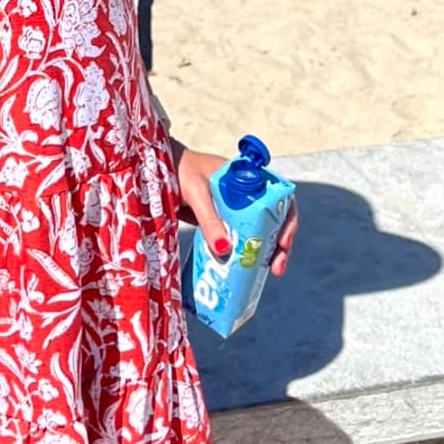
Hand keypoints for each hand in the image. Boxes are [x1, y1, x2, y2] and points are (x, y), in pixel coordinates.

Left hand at [173, 143, 299, 274]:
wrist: (155, 170)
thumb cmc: (180, 171)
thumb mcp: (198, 193)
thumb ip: (209, 220)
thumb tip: (225, 250)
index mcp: (249, 179)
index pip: (280, 200)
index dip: (288, 222)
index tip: (283, 242)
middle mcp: (246, 195)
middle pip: (272, 221)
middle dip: (278, 245)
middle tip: (276, 268)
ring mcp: (232, 210)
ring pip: (255, 233)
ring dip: (262, 253)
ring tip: (265, 273)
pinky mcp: (218, 222)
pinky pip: (235, 239)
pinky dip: (240, 254)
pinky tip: (241, 270)